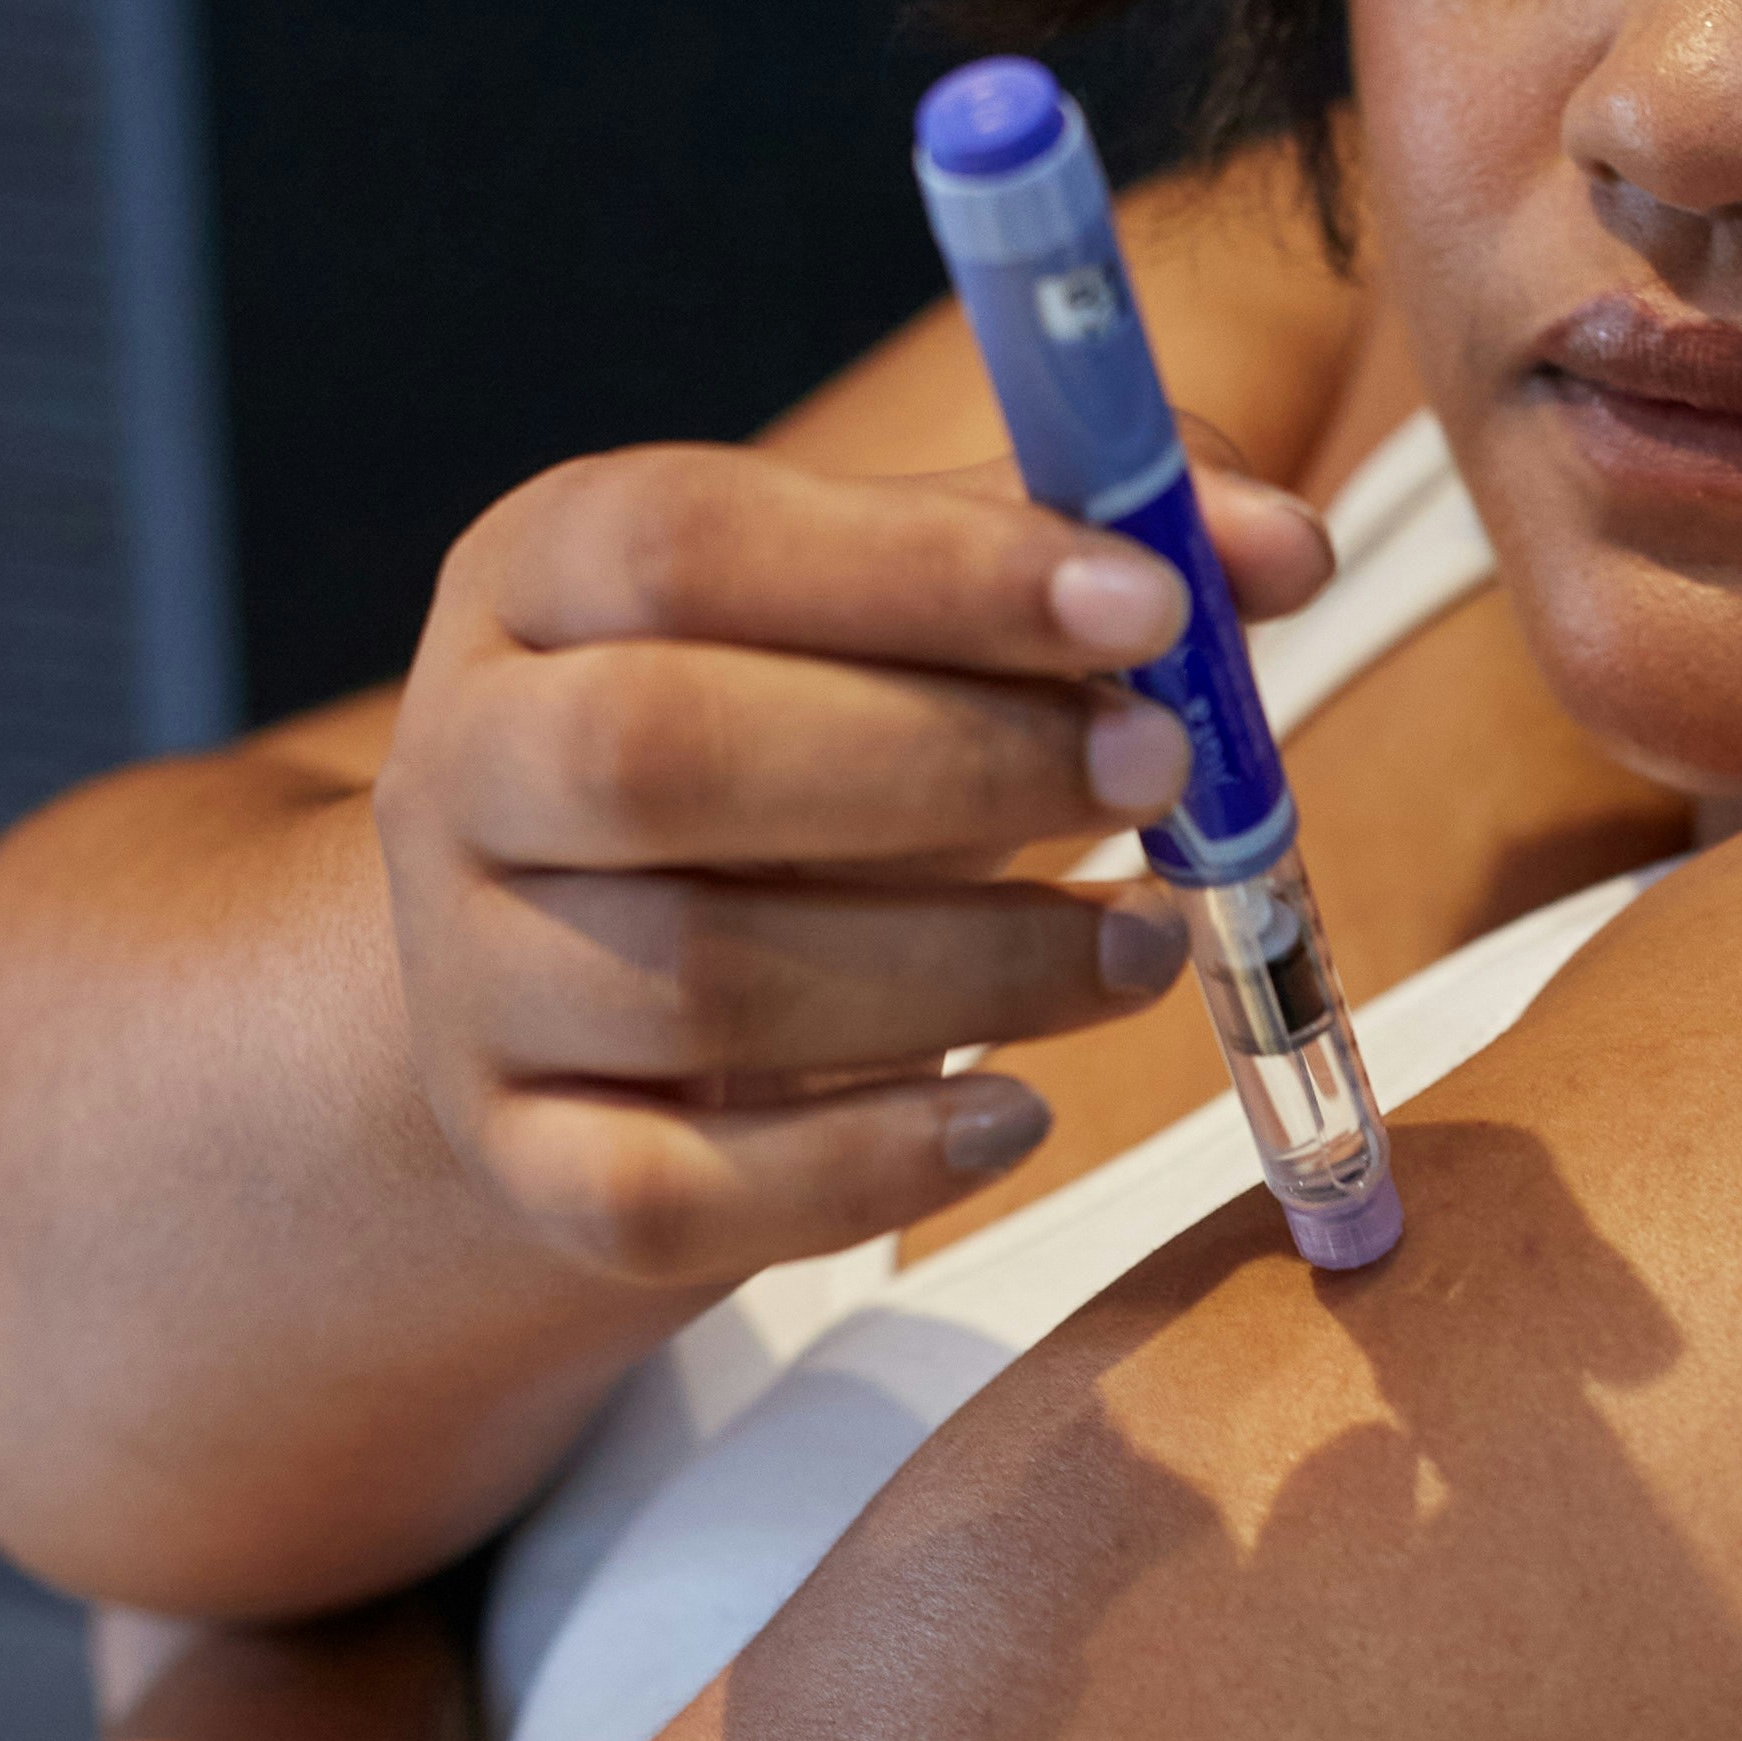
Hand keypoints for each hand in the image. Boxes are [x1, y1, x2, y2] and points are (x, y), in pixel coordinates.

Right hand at [370, 439, 1330, 1290]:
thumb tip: (1278, 547)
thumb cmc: (789, 754)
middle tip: (1164, 770)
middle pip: (660, 755)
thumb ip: (1076, 553)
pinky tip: (1015, 1117)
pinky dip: (869, 1169)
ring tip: (1141, 947)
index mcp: (543, 572)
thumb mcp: (900, 619)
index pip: (691, 542)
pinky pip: (669, 1198)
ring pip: (699, 986)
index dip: (926, 568)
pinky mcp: (520, 1163)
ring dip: (968, 971)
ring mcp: (470, 978)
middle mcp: (462, 761)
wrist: (595, 987)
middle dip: (946, 764)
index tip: (1145, 603)